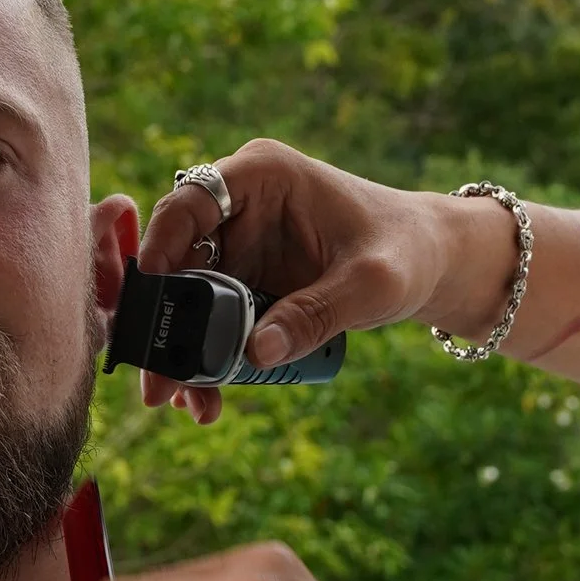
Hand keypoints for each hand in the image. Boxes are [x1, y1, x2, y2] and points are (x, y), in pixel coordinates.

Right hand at [137, 141, 515, 387]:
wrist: (431, 264)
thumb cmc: (407, 253)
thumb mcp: (371, 285)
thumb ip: (316, 314)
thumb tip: (255, 353)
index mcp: (264, 175)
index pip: (190, 200)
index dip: (159, 245)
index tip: (148, 300)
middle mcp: (238, 206)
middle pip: (177, 260)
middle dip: (165, 324)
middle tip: (158, 384)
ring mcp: (238, 245)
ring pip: (186, 300)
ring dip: (181, 352)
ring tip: (188, 405)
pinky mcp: (243, 281)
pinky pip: (208, 321)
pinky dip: (204, 358)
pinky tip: (207, 397)